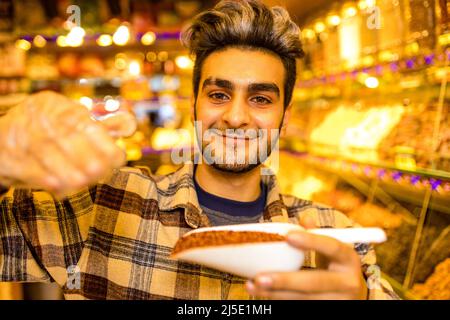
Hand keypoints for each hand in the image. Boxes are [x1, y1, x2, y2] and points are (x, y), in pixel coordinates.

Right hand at [0, 91, 125, 197]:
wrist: (1, 141)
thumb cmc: (47, 135)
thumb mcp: (72, 126)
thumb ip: (101, 129)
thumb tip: (130, 126)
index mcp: (59, 108)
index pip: (84, 122)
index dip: (104, 142)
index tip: (118, 159)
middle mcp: (38, 116)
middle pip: (65, 136)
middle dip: (86, 156)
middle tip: (101, 173)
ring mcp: (20, 133)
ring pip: (45, 151)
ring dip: (66, 170)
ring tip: (83, 183)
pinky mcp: (5, 152)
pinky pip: (25, 165)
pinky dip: (42, 177)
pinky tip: (57, 188)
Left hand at [246, 216, 367, 299]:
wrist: (353, 296)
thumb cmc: (337, 267)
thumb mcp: (333, 250)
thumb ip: (317, 235)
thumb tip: (305, 219)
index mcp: (349, 260)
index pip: (332, 248)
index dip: (312, 242)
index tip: (288, 236)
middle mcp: (347, 283)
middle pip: (314, 283)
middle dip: (285, 281)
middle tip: (259, 277)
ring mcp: (338, 301)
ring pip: (303, 299)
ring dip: (275, 293)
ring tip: (252, 285)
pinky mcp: (326, 310)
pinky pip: (300, 305)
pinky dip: (278, 299)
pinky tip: (261, 293)